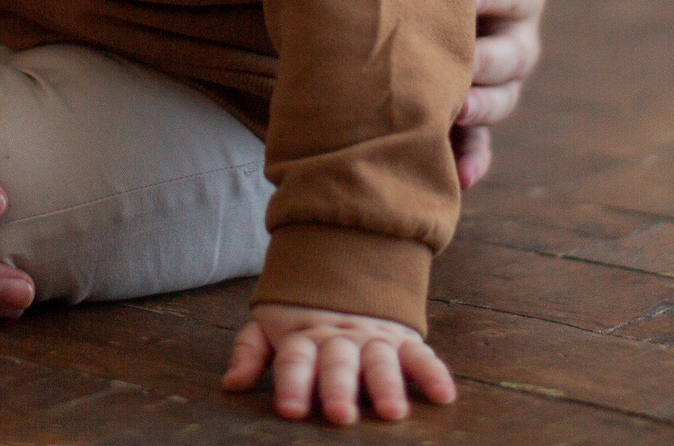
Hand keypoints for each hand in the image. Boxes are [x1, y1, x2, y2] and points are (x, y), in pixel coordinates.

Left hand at [222, 303, 456, 422]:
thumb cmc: (302, 310)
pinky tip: (443, 396)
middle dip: (338, 387)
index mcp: (304, 335)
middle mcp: (339, 338)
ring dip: (386, 385)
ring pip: (379, 361)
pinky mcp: (403, 338)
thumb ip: (250, 351)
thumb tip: (230, 384)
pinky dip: (434, 373)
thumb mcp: (270, 323)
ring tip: (391, 411)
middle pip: (337, 363)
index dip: (291, 383)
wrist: (345, 259)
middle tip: (339, 414)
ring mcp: (373, 337)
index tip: (289, 410)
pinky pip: (420, 354)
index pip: (295, 359)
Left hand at [454, 0, 545, 188]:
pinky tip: (459, 177)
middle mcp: (510, 40)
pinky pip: (476, 152)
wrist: (382, 4)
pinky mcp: (465, 128)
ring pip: (499, 103)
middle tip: (461, 69)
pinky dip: (470, 164)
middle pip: (517, 57)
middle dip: (490, 63)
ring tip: (450, 116)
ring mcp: (491, 87)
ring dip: (481, 113)